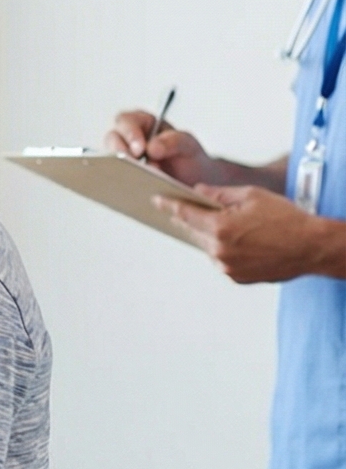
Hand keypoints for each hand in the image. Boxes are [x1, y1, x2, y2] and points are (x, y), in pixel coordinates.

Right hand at [107, 110, 214, 186]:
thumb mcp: (189, 146)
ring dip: (118, 167)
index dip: (129, 133)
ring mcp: (124, 158)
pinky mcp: (122, 174)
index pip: (127, 120)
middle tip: (132, 163)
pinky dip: (119, 180)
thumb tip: (152, 147)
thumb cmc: (189, 159)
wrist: (194, 182)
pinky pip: (114, 176)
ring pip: (109, 158)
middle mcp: (129, 139)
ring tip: (133, 178)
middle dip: (120, 150)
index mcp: (144, 124)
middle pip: (112, 138)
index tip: (140, 149)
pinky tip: (131, 188)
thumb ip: (174, 141)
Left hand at [159, 184, 337, 283]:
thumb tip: (197, 191)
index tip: (156, 199)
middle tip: (184, 208)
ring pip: (206, 247)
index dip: (168, 204)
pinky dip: (223, 249)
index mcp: (220, 228)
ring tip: (221, 224)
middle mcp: (220, 250)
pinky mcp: (237, 277)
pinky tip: (237, 241)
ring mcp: (227, 267)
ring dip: (208, 235)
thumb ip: (219, 194)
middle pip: (192, 231)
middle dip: (189, 219)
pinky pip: (221, 260)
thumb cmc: (287, 218)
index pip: (184, 214)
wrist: (313, 247)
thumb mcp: (252, 196)